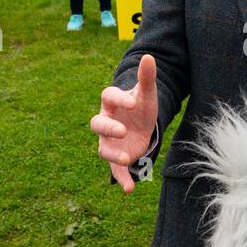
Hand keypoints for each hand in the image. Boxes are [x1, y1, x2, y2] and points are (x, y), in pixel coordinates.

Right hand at [90, 54, 158, 192]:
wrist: (142, 122)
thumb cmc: (141, 106)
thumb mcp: (147, 93)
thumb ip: (146, 77)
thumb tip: (150, 57)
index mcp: (112, 102)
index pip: (108, 96)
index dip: (118, 99)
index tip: (132, 102)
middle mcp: (106, 121)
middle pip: (97, 124)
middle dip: (108, 128)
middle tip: (122, 131)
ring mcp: (109, 141)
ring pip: (102, 148)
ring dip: (112, 154)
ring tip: (126, 157)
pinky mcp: (116, 156)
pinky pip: (114, 169)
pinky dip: (121, 179)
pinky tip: (129, 189)